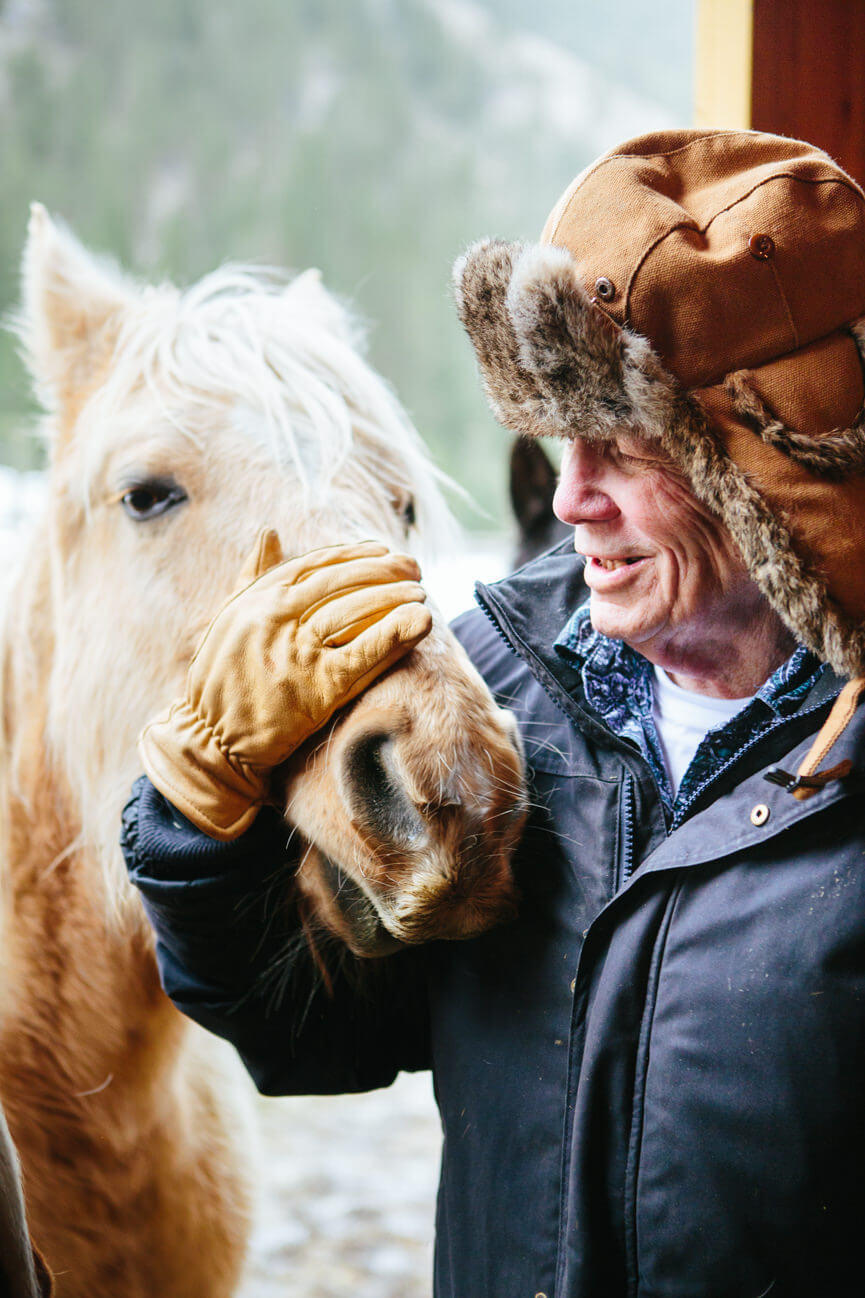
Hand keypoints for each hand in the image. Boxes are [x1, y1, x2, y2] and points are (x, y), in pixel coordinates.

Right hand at [138, 530, 431, 839]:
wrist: (210, 740)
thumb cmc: (222, 678)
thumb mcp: (229, 619)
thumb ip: (252, 576)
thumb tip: (269, 532)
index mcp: (258, 598)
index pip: (317, 564)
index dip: (355, 554)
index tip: (384, 550)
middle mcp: (275, 619)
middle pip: (341, 582)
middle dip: (384, 570)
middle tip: (414, 568)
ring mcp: (295, 653)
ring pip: (354, 611)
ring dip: (394, 597)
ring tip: (421, 594)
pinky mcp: (315, 689)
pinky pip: (362, 655)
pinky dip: (394, 635)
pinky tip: (420, 622)